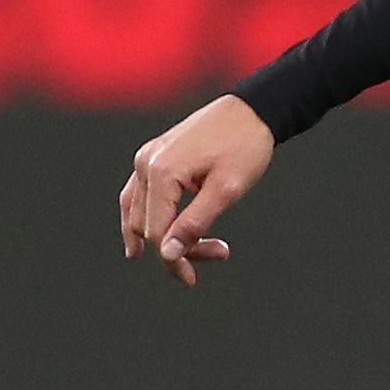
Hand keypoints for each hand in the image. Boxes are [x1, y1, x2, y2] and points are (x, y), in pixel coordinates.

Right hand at [119, 94, 275, 286]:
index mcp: (161, 172)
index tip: (192, 279)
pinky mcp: (153, 156)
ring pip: (137, 212)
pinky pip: (139, 195)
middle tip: (219, 252)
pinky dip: (146, 218)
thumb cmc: (245, 147)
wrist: (252, 110)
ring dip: (161, 236)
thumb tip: (167, 254)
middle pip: (146, 224)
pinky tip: (148, 239)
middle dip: (174, 248)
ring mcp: (146, 158)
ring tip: (191, 253)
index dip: (172, 260)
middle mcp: (145, 164)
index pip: (155, 231)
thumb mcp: (227, 190)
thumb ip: (195, 223)